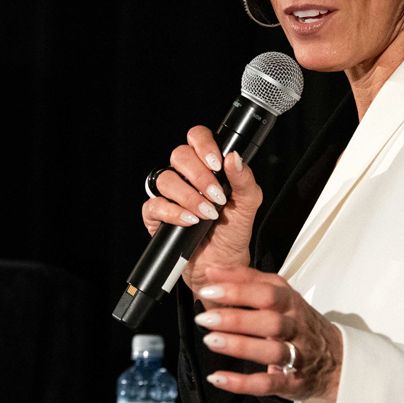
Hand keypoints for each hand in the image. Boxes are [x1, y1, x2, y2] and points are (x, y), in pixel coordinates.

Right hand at [140, 127, 263, 295]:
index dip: (204, 145)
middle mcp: (186, 177)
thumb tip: (234, 157)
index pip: (197, 138)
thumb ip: (244, 179)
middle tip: (216, 195)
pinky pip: (155, 205)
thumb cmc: (233, 233)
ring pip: (166, 179)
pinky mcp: (156, 215)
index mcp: (207, 167)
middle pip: (179, 155)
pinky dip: (174, 213)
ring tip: (207, 214)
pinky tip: (190, 222)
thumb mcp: (248, 205)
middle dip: (199, 175)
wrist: (222, 263)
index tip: (217, 163)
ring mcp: (169, 195)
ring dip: (189, 196)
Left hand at [192, 265, 343, 402]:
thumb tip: (213, 271)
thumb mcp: (282, 296)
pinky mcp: (291, 382)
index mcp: (291, 304)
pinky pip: (267, 383)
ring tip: (210, 341)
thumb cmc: (300, 324)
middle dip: (236, 319)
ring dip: (240, 346)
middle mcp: (295, 328)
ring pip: (271, 351)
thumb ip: (248, 280)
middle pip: (270, 321)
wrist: (338, 362)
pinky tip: (217, 377)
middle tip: (205, 318)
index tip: (209, 288)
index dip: (238, 290)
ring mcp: (296, 356)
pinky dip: (242, 382)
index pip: (267, 293)